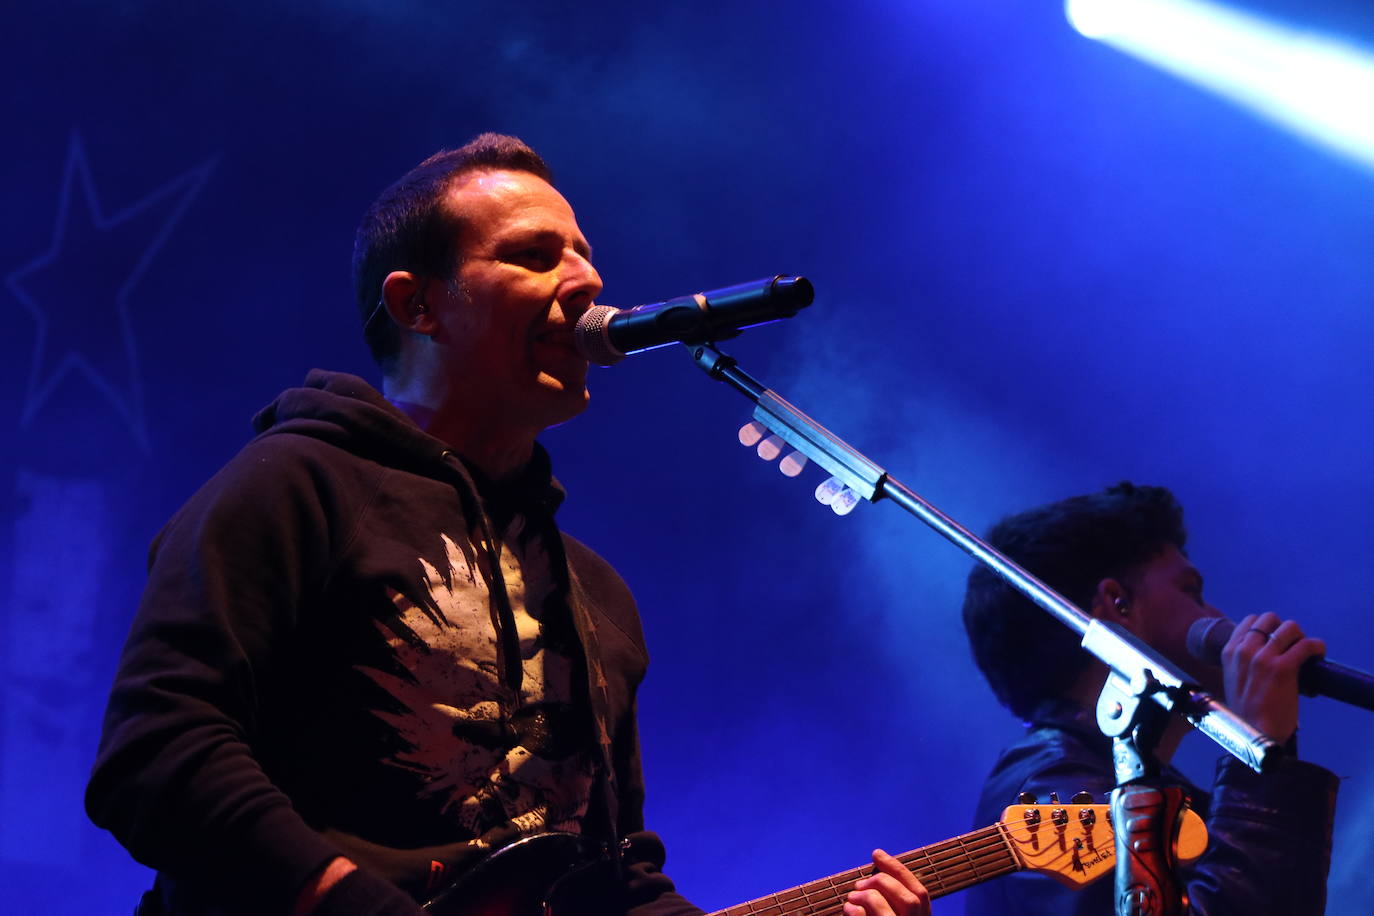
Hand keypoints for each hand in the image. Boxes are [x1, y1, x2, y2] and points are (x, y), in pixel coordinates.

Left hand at [844, 849, 930, 915]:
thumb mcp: (895, 912)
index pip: (920, 894)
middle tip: (862, 883)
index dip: (898, 869)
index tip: (877, 853)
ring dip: (865, 895)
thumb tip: (877, 874)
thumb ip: (894, 901)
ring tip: (853, 897)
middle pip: (909, 900)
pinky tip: (848, 908)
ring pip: (884, 907)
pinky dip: (853, 909)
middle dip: (883, 882)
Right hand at [1221, 611, 1324, 741]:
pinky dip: (1317, 646)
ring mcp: (1263, 658)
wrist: (1254, 734)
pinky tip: (1319, 654)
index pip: (1249, 622)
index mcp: (1229, 653)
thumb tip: (1262, 653)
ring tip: (1306, 651)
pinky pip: (1306, 645)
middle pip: (1269, 618)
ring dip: (1301, 636)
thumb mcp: (1234, 681)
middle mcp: (1244, 651)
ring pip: (1289, 627)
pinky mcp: (1283, 668)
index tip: (1277, 640)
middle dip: (1283, 629)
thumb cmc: (1247, 714)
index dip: (1267, 627)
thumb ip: (1242, 663)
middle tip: (1292, 645)